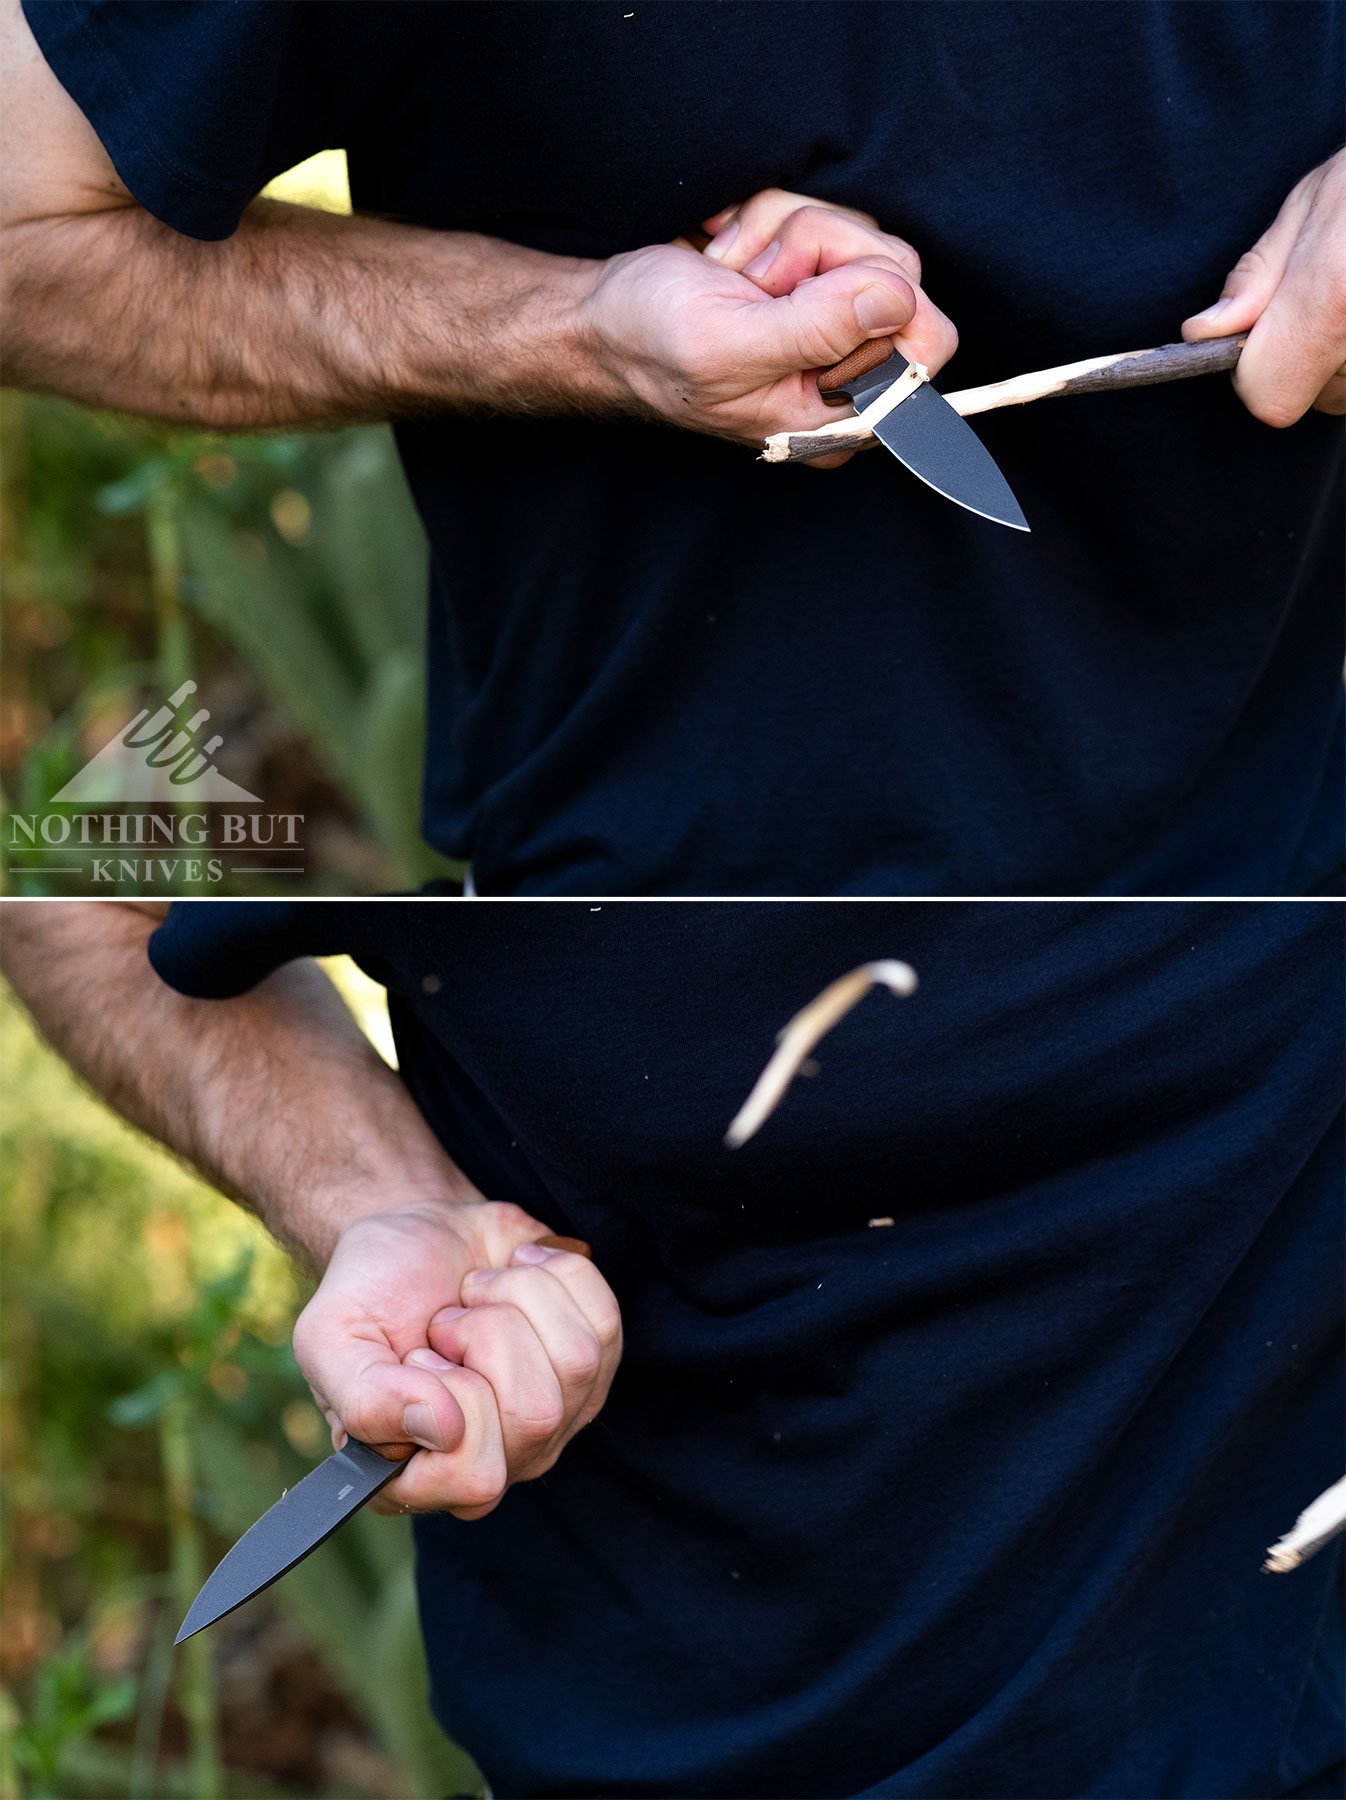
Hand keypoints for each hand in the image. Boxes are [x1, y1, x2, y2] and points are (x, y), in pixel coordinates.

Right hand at [291, 1197, 621, 1518]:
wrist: (416, 1232)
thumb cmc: (371, 1292)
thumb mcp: (330, 1341)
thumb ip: (363, 1400)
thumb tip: (440, 1429)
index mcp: (423, 1478)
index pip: (476, 1476)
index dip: (451, 1398)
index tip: (419, 1355)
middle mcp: (500, 1461)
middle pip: (536, 1413)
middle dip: (485, 1333)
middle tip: (448, 1322)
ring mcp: (556, 1417)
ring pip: (577, 1361)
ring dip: (515, 1297)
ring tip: (476, 1296)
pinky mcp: (594, 1364)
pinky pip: (605, 1320)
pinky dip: (553, 1274)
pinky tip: (516, 1272)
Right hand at [582, 187, 955, 465]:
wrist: (602, 317)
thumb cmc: (652, 347)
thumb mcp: (730, 345)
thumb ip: (816, 329)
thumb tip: (898, 298)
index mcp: (842, 414)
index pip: (927, 343)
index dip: (880, 300)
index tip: (810, 293)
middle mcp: (851, 370)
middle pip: (900, 271)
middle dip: (817, 256)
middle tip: (756, 285)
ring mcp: (835, 318)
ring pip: (863, 235)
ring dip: (787, 234)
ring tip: (736, 275)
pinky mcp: (814, 274)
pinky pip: (827, 216)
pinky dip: (774, 221)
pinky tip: (734, 258)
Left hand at [1182, 149, 1345, 426]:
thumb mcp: (1316, 201)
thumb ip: (1259, 276)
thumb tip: (1205, 332)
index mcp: (1334, 297)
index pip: (1269, 397)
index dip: (1256, 372)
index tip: (1263, 334)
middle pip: (1318, 398)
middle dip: (1308, 359)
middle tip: (1329, 294)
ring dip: (1345, 356)